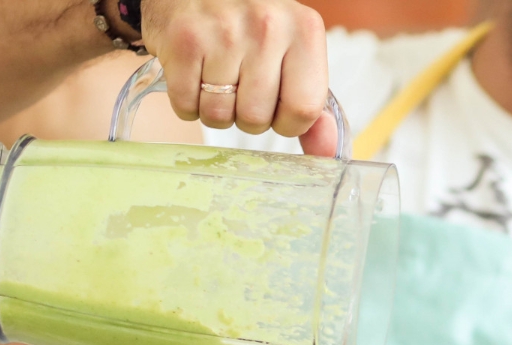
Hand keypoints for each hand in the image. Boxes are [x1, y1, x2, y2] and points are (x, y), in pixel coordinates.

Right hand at [140, 0, 336, 154]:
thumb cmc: (253, 31)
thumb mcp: (294, 56)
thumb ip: (310, 106)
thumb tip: (327, 152)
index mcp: (305, 30)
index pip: (303, 109)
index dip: (287, 123)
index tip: (277, 107)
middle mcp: (267, 25)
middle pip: (257, 117)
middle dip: (247, 117)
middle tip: (240, 88)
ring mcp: (223, 31)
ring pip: (219, 115)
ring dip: (216, 112)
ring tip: (217, 81)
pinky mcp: (184, 39)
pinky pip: (186, 105)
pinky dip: (187, 103)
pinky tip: (194, 76)